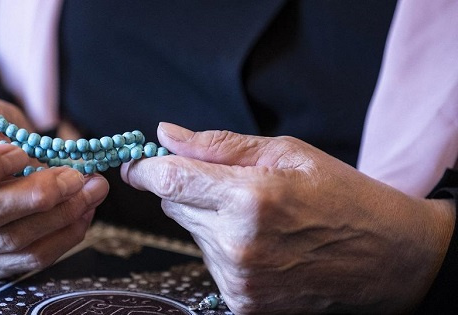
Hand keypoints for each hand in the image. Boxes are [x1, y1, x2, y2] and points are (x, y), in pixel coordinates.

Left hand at [121, 122, 454, 313]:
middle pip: (176, 206)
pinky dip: (223, 248)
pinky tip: (261, 243)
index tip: (136, 164)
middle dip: (190, 189)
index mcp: (250, 198)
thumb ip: (219, 145)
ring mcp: (239, 279)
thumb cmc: (343, 197)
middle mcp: (238, 244)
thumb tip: (166, 135)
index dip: (145, 169)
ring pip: (192, 234)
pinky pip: (210, 262)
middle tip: (229, 183)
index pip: (169, 180)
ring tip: (258, 216)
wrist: (386, 257)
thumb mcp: (286, 153)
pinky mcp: (243, 302)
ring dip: (209, 220)